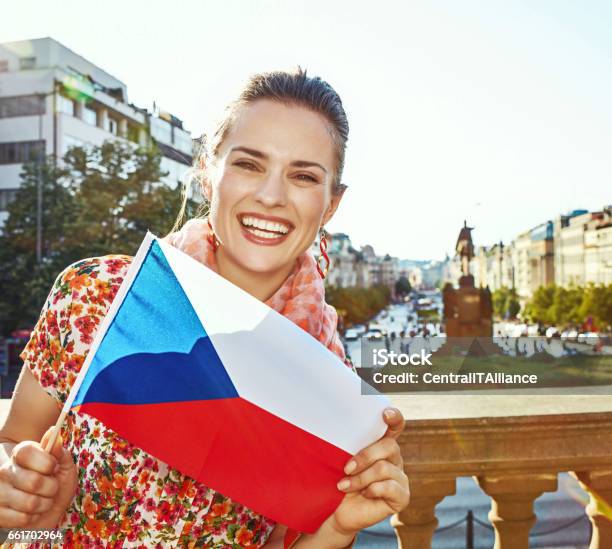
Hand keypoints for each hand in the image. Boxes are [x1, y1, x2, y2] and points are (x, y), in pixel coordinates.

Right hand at [0, 426, 77, 527]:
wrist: (47, 511)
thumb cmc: (56, 485)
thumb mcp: (64, 467)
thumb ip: (60, 452)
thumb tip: (54, 431)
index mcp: (20, 454)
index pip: (27, 452)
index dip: (46, 462)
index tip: (53, 468)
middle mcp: (4, 471)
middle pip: (33, 481)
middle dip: (51, 488)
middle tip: (52, 488)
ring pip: (29, 502)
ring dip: (44, 504)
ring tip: (43, 501)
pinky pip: (22, 519)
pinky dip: (33, 518)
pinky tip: (32, 513)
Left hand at [327, 407, 409, 537]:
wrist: (336, 512)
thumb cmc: (338, 480)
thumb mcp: (340, 459)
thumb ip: (346, 443)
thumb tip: (331, 423)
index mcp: (381, 445)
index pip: (395, 425)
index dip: (394, 417)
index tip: (384, 414)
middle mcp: (394, 458)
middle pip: (389, 446)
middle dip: (365, 456)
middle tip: (346, 468)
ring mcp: (400, 477)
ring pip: (385, 468)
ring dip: (361, 478)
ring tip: (344, 486)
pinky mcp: (402, 496)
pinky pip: (390, 487)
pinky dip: (373, 490)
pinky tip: (364, 494)